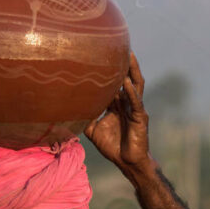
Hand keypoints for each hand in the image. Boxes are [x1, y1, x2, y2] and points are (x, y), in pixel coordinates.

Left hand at [84, 52, 152, 177]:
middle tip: (118, 46)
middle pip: (126, 79)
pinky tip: (127, 84)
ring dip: (133, 71)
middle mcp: (127, 104)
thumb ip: (84, 118)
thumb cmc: (112, 147)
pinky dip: (132, 94)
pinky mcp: (141, 118)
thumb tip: (68, 110)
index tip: (101, 55)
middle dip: (123, 63)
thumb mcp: (93, 130)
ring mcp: (135, 109)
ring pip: (136, 86)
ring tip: (129, 56)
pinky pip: (136, 103)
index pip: (113, 84)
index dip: (109, 71)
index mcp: (117, 105)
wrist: (127, 162)